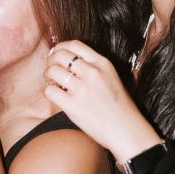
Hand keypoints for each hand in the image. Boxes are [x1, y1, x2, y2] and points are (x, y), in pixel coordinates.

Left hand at [44, 40, 160, 161]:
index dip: (60, 47)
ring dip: (48, 76)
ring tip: (53, 83)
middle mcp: (92, 73)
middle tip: (51, 70)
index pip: (74, 44)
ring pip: (52, 71)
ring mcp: (82, 89)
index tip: (56, 55)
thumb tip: (68, 61)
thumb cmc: (119, 106)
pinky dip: (49, 92)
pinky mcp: (73, 106)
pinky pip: (50, 91)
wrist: (126, 129)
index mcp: (102, 63)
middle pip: (60, 55)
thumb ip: (94, 67)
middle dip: (51, 61)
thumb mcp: (111, 77)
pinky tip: (56, 96)